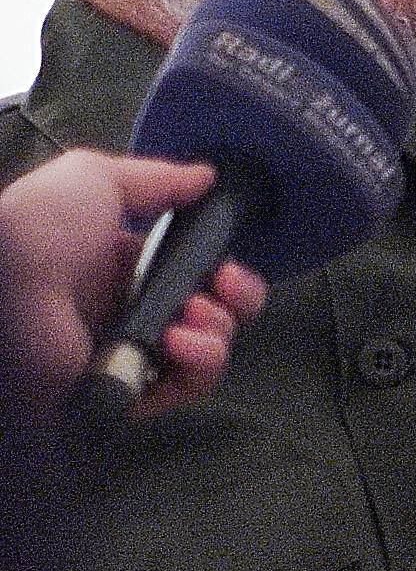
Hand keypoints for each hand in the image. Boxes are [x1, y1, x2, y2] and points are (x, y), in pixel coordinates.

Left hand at [0, 150, 264, 407]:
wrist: (3, 292)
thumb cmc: (35, 234)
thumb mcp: (94, 179)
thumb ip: (156, 178)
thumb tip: (205, 177)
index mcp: (117, 266)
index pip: (192, 272)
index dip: (221, 265)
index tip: (225, 257)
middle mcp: (125, 311)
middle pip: (214, 311)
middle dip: (237, 297)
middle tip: (225, 283)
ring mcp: (127, 355)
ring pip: (209, 350)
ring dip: (220, 327)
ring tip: (195, 311)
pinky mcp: (128, 393)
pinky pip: (186, 386)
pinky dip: (200, 362)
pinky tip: (178, 340)